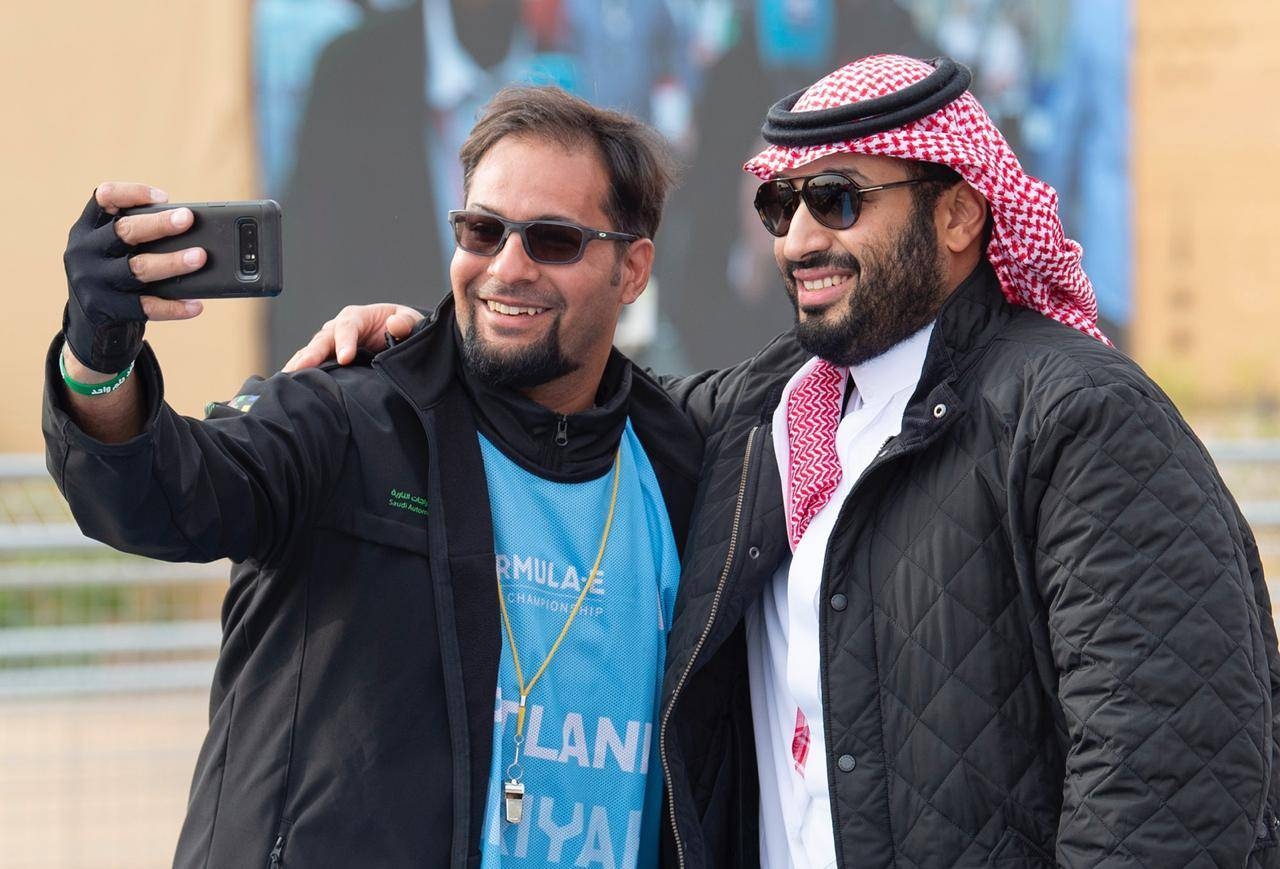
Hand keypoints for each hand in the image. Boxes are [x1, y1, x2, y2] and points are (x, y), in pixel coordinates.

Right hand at [62, 182, 206, 375]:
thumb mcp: (114, 250)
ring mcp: (91, 281)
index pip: (103, 198)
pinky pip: (145, 306)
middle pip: (123, 231)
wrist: (90, 327)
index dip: (132, 193)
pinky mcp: (104, 309)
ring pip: (137, 268)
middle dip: (159, 224)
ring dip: (172, 262)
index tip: (163, 197)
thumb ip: (139, 235)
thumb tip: (189, 226)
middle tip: (187, 218)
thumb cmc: (114, 277)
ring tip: (200, 257)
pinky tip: (196, 305)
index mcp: (87, 228)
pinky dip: (174, 307)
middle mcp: (84, 251)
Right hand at [283, 303, 422, 371]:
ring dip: (300, 364)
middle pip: (322, 340)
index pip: (347, 327)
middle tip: (300, 369)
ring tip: (287, 379)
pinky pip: (312, 365)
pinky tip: (291, 386)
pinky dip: (302, 373)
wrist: (399, 334)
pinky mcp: (329, 359)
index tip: (345, 358)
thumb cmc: (403, 325)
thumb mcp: (411, 320)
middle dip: (312, 354)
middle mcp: (339, 329)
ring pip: (312, 352)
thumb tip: (394, 325)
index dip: (345, 341)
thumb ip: (405, 323)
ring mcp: (331, 344)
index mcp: (358, 317)